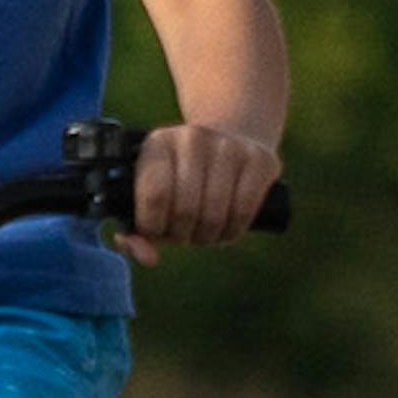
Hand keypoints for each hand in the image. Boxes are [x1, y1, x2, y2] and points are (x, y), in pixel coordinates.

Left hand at [125, 118, 283, 259]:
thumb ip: (137, 233)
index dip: (154, 226)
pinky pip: (244, 211)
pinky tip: (227, 228)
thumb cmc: (181, 182)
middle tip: (184, 232)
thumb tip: (148, 259)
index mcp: (157, 143)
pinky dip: (233, 231)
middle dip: (182, 235)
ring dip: (207, 236)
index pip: (154, 195)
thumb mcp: (151, 199)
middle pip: (185, 210)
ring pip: (214, 215)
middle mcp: (192, 138)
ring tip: (204, 231)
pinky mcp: (259, 159)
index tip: (158, 229)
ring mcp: (228, 146)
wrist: (231, 143)